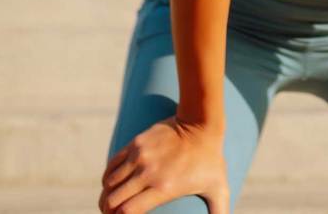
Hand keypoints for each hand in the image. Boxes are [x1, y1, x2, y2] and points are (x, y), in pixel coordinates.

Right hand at [99, 115, 229, 213]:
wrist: (201, 122)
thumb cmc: (211, 159)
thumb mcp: (219, 188)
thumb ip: (220, 212)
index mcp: (164, 188)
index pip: (127, 211)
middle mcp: (148, 173)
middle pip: (113, 199)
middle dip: (108, 211)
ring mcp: (139, 156)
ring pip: (109, 183)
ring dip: (106, 196)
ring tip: (109, 203)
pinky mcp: (135, 143)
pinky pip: (111, 164)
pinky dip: (108, 177)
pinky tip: (110, 185)